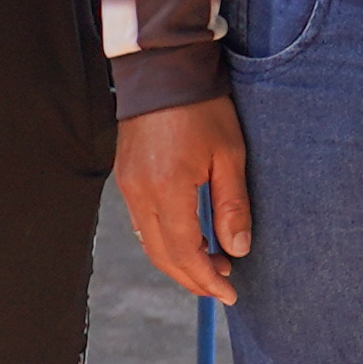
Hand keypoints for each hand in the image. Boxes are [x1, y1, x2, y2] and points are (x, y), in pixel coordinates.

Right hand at [115, 97, 253, 306]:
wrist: (162, 70)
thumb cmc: (202, 108)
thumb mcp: (229, 155)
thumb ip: (233, 205)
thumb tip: (237, 249)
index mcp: (168, 189)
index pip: (185, 252)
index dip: (206, 279)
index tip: (229, 293)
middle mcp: (140, 193)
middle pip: (161, 255)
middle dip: (191, 278)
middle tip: (221, 287)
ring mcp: (128, 186)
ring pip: (149, 242)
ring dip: (178, 261)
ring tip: (210, 264)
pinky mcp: (125, 178)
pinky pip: (142, 223)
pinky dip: (164, 241)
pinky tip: (188, 238)